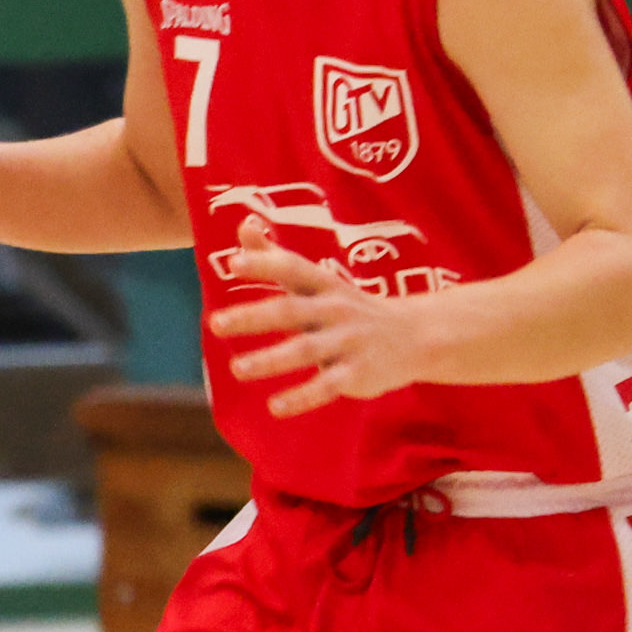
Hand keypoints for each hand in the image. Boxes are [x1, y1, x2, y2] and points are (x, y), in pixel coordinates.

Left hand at [209, 219, 442, 415]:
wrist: (416, 335)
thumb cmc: (347, 306)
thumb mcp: (316, 280)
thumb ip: (275, 256)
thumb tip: (244, 224)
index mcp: (322, 284)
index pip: (292, 268)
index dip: (264, 264)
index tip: (233, 262)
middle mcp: (334, 310)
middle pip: (291, 311)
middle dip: (253, 316)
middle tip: (215, 324)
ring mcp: (347, 342)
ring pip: (305, 350)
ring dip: (270, 360)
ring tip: (237, 369)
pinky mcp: (356, 373)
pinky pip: (326, 386)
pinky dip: (302, 397)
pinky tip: (275, 407)